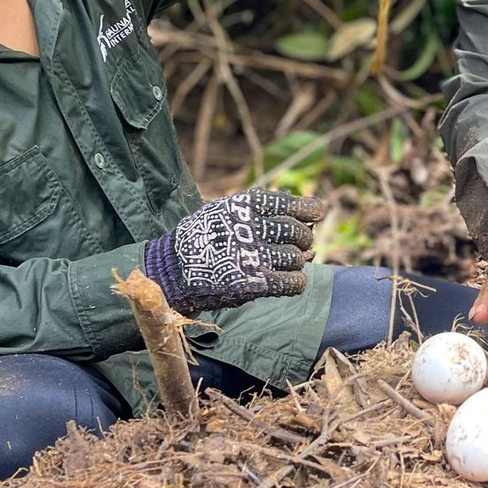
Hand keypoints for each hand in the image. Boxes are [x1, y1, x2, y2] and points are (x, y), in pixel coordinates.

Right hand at [145, 188, 326, 316]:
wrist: (170, 271)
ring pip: (297, 258)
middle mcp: (251, 228)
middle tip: (298, 246)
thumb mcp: (225, 210)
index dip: (311, 209)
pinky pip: (293, 283)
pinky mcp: (254, 284)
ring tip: (282, 264)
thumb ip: (262, 210)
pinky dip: (296, 282)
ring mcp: (253, 257)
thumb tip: (309, 216)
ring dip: (296, 263)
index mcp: (245, 205)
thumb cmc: (203, 238)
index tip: (317, 213)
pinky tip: (289, 281)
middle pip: (298, 233)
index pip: (291, 204)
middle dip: (303, 240)